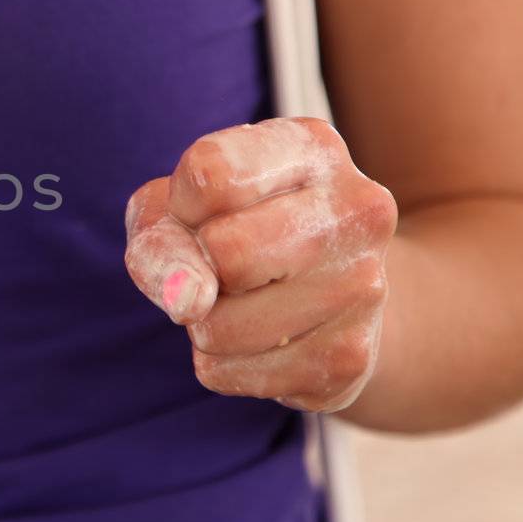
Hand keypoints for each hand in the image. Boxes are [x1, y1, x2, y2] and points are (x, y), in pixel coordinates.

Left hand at [123, 117, 397, 412]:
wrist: (333, 294)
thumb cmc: (231, 230)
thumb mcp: (175, 210)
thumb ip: (158, 239)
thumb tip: (188, 300)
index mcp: (313, 147)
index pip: (210, 174)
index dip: (179, 206)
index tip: (200, 212)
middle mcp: (356, 210)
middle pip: (226, 252)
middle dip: (198, 269)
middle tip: (223, 266)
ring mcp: (364, 287)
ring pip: (217, 326)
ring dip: (204, 324)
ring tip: (246, 302)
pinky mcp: (350, 359)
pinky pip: (228, 373)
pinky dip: (223, 363)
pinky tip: (263, 340)